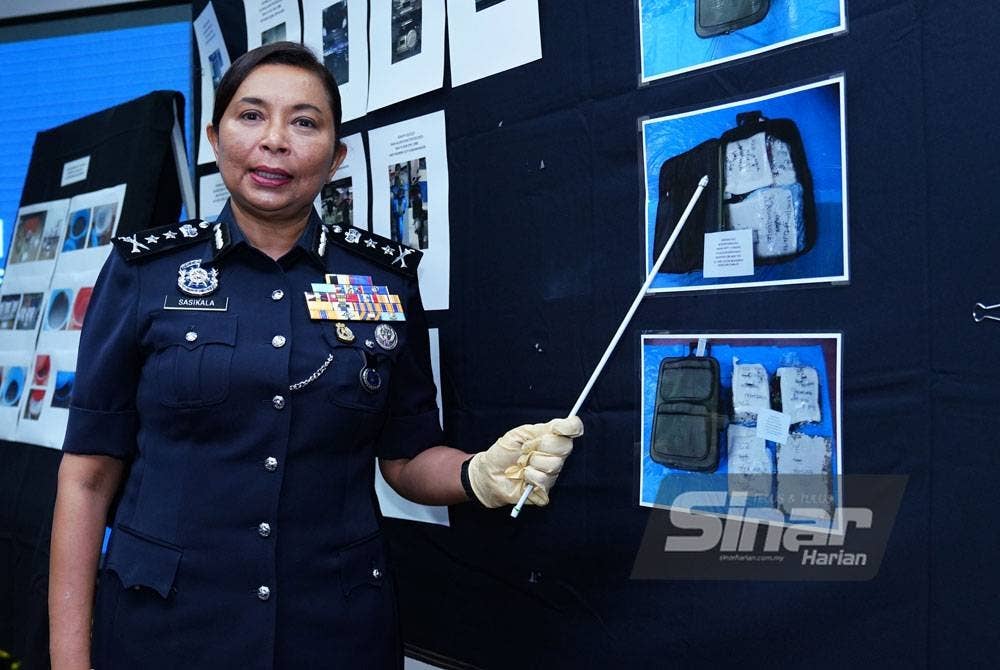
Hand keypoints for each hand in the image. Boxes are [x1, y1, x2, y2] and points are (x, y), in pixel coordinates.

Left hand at [467, 417, 582, 507]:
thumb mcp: (522, 433)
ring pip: (553, 465)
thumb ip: (543, 429)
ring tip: (521, 464)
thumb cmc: (505, 452)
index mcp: (553, 439)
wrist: (489, 472)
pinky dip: (529, 478)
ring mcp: (552, 474)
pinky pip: (544, 482)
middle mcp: (557, 456)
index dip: (570, 428)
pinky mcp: (544, 491)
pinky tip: (522, 478)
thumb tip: (562, 425)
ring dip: (531, 463)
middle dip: (541, 446)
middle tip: (525, 449)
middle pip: (565, 447)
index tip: (556, 429)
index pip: (574, 428)